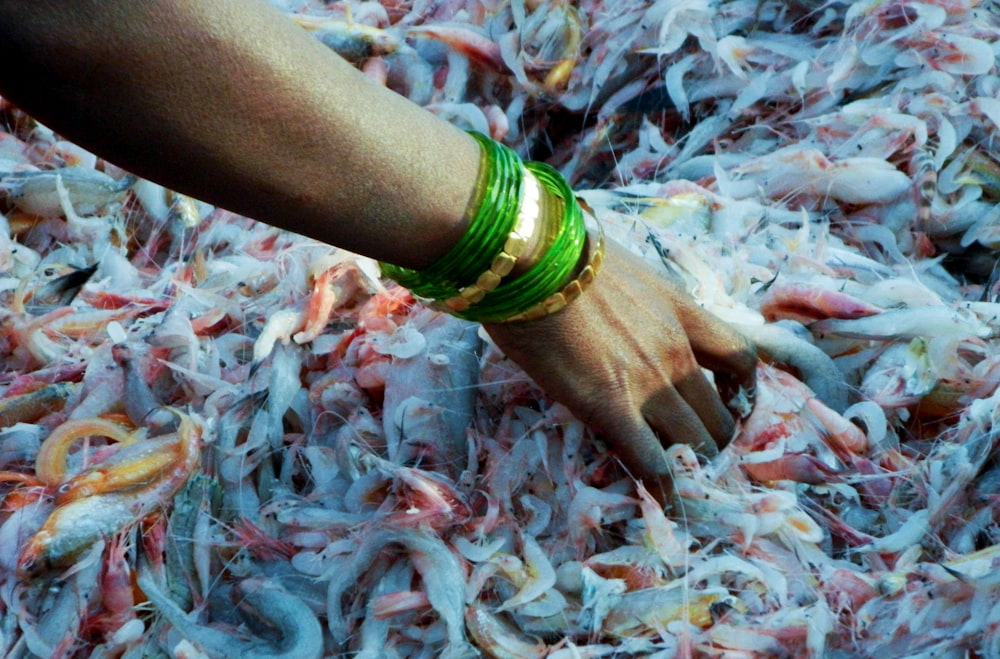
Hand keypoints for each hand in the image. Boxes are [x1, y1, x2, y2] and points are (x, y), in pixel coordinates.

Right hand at [484, 240, 756, 500]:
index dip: (741, 390)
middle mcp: (676, 350)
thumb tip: (614, 310)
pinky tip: (662, 501)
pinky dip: (664, 488)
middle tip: (693, 451)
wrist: (531, 256)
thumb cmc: (561, 253)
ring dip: (693, 466)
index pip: (739, 358)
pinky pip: (652, 461)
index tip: (725, 402)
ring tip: (678, 478)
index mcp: (681, 310)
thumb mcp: (618, 269)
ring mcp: (647, 381)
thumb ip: (633, 300)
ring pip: (698, 443)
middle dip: (714, 439)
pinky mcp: (610, 406)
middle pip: (721, 414)